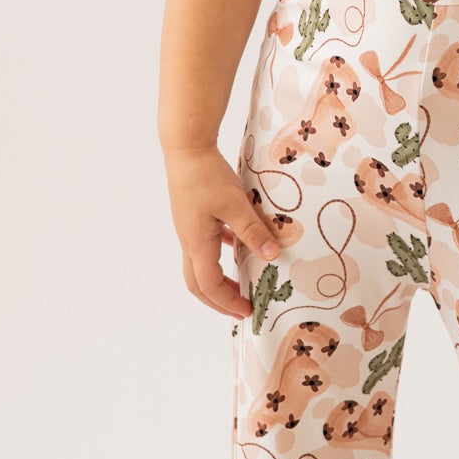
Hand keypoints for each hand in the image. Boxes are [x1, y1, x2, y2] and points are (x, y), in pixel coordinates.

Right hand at [162, 144, 282, 319]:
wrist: (186, 148)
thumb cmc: (206, 175)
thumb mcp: (234, 204)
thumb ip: (253, 230)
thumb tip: (272, 255)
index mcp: (197, 243)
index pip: (208, 285)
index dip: (227, 302)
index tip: (248, 310)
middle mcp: (189, 240)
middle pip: (197, 283)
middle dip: (218, 300)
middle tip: (241, 308)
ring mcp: (190, 228)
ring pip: (201, 265)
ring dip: (219, 280)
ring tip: (242, 284)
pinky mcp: (195, 216)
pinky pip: (207, 244)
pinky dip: (223, 253)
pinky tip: (239, 246)